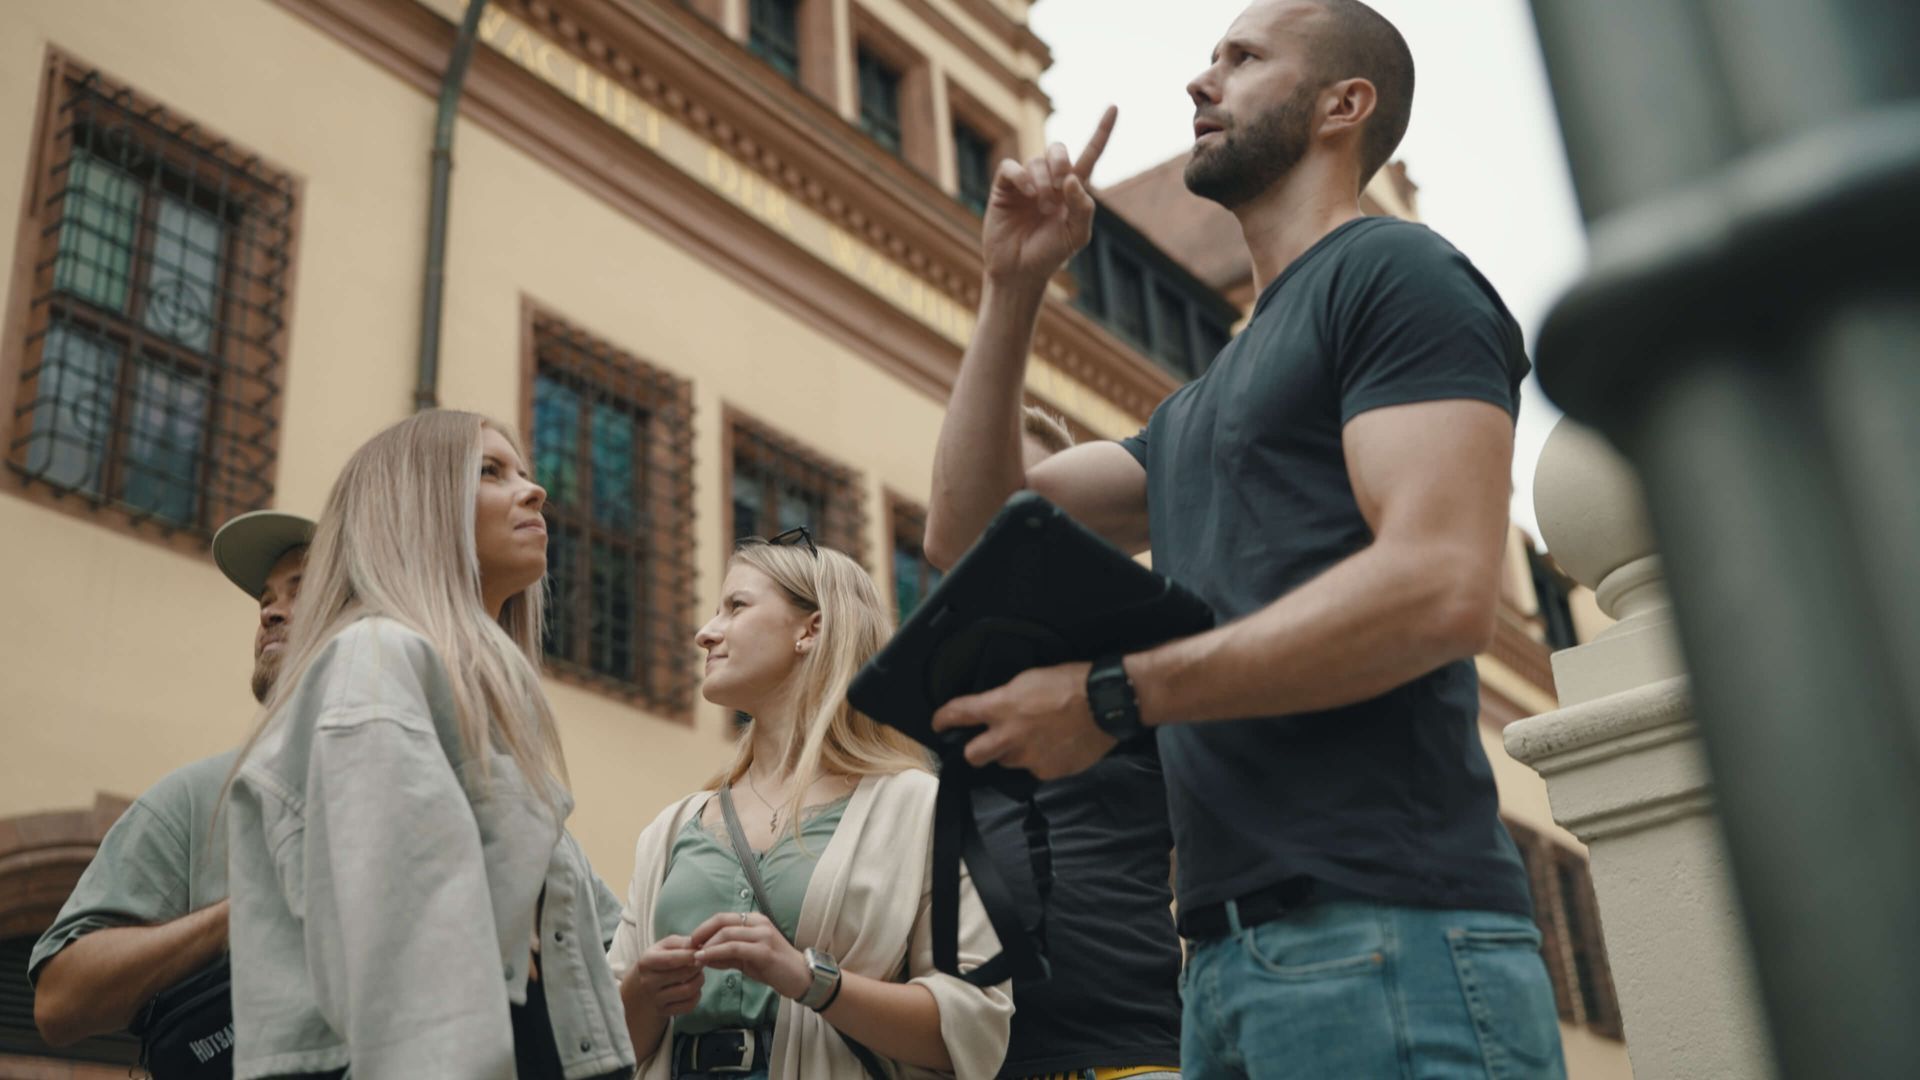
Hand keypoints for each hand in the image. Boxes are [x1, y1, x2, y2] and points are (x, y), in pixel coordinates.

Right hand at [620, 935, 703, 1018]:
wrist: (640, 985)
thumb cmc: (658, 959)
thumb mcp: (665, 946)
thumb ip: (682, 943)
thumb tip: (699, 947)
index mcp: (646, 962)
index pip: (672, 960)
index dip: (691, 956)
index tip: (700, 953)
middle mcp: (648, 982)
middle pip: (683, 974)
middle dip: (698, 966)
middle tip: (700, 962)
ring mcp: (655, 999)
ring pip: (688, 991)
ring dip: (699, 980)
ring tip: (698, 974)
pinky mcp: (663, 1012)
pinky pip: (689, 1006)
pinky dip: (697, 995)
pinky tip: (693, 988)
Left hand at [690, 912, 810, 999]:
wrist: (800, 978)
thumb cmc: (774, 967)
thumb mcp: (747, 959)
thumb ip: (727, 955)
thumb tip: (703, 956)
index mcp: (755, 921)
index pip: (722, 918)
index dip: (704, 928)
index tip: (691, 942)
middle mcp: (758, 923)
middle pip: (721, 920)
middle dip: (701, 933)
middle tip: (688, 947)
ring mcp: (762, 935)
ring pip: (726, 933)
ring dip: (706, 945)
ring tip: (693, 956)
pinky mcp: (764, 950)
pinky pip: (733, 948)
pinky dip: (715, 952)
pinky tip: (705, 959)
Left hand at [930, 661, 1115, 779]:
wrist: (1105, 702)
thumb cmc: (1071, 683)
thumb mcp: (1029, 680)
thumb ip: (1006, 699)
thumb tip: (996, 708)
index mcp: (1002, 707)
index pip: (960, 714)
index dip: (943, 718)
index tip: (938, 723)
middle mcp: (1010, 736)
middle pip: (973, 755)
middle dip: (973, 750)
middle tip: (981, 743)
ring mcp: (1029, 757)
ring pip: (1008, 762)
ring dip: (1012, 753)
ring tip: (1033, 738)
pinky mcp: (1048, 771)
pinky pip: (1035, 769)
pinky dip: (1040, 760)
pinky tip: (1055, 746)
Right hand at [981, 106, 1116, 291]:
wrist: (1020, 271)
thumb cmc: (1050, 255)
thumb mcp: (1077, 235)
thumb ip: (1084, 207)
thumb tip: (1072, 179)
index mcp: (1073, 189)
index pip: (1090, 154)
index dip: (1102, 132)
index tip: (1114, 107)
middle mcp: (1050, 180)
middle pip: (1059, 149)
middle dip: (1062, 161)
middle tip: (1061, 185)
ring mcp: (1026, 182)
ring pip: (1037, 160)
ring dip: (1043, 180)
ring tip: (1042, 205)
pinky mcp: (1004, 187)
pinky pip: (1013, 167)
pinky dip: (1022, 176)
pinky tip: (1028, 193)